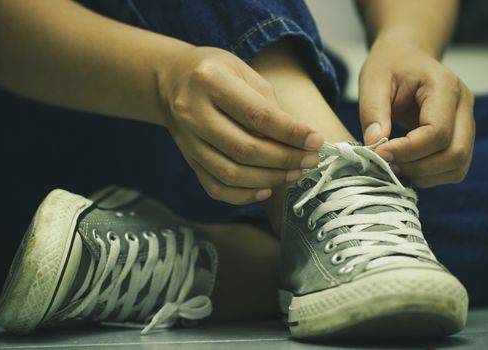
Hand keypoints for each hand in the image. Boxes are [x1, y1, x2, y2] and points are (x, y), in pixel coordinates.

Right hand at [158, 46, 322, 203]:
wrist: (171, 80)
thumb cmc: (216, 72)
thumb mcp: (243, 71)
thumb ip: (268, 104)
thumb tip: (299, 139)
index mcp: (210, 81)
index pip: (257, 115)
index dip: (290, 132)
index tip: (316, 141)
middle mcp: (193, 113)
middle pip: (244, 149)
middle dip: (284, 159)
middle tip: (310, 160)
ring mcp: (187, 140)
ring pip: (231, 173)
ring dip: (269, 178)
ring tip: (294, 173)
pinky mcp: (188, 159)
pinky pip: (215, 187)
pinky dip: (243, 195)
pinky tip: (265, 188)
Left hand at [359, 40, 474, 186]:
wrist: (405, 56)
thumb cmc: (388, 65)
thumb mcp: (372, 80)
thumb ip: (373, 111)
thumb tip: (375, 145)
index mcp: (444, 86)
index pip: (437, 131)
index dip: (408, 150)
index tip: (379, 154)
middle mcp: (464, 105)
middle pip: (455, 153)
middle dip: (418, 167)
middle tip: (386, 165)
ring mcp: (466, 122)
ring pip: (458, 165)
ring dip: (425, 176)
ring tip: (394, 168)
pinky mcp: (460, 136)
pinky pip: (454, 168)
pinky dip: (431, 176)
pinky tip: (406, 167)